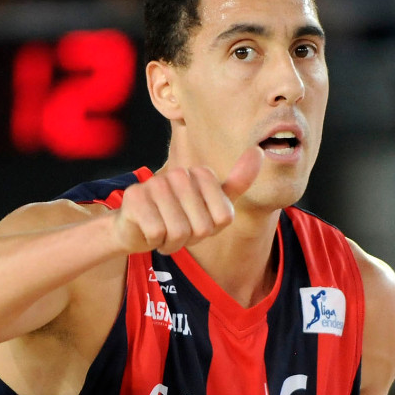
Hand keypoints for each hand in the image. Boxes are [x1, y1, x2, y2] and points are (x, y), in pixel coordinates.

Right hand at [111, 150, 263, 256]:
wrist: (137, 228)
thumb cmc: (179, 217)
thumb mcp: (213, 205)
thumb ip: (237, 183)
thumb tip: (259, 151)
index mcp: (202, 174)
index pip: (223, 217)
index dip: (210, 229)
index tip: (197, 221)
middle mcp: (179, 174)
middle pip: (203, 227)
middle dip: (191, 238)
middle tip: (177, 229)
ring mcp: (155, 184)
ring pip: (180, 231)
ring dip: (172, 242)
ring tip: (164, 231)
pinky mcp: (135, 198)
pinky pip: (157, 232)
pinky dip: (155, 241)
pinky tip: (148, 232)